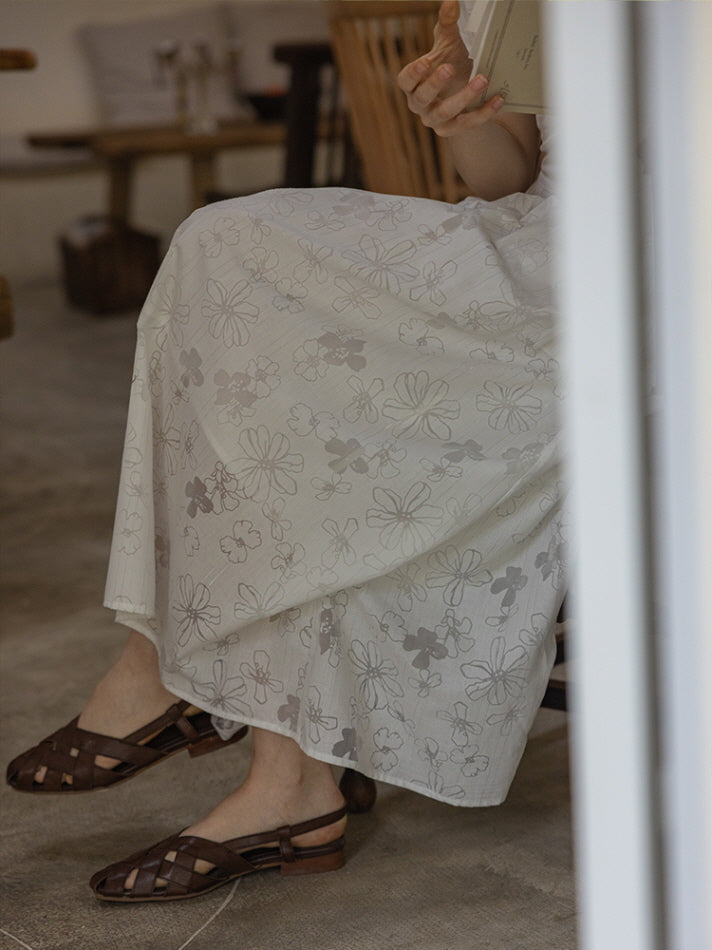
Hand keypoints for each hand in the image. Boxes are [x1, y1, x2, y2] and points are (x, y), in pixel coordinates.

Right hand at [397, 0, 503, 136]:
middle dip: (435, 84)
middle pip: (422, 98)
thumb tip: (451, 1)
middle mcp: (420, 105)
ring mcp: (436, 120)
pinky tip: (498, 99)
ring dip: (464, 97)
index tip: (425, 61)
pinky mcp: (453, 130)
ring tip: (482, 78)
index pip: (405, 82)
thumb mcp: (448, 44)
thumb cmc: (451, 64)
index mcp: (413, 84)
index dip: (413, 74)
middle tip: (450, 68)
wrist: (466, 90)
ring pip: (446, 113)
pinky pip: (467, 124)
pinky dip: (483, 113)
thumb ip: (447, 24)